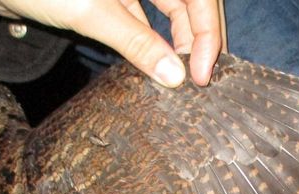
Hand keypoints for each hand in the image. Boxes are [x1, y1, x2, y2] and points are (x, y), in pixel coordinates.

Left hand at [0, 0, 221, 86]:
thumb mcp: (90, 12)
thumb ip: (136, 42)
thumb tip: (175, 76)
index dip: (208, 33)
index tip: (203, 72)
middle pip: (191, 3)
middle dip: (201, 39)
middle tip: (202, 80)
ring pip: (172, 13)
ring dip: (181, 44)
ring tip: (184, 80)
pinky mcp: (115, 1)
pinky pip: (147, 23)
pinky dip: (155, 45)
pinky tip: (158, 69)